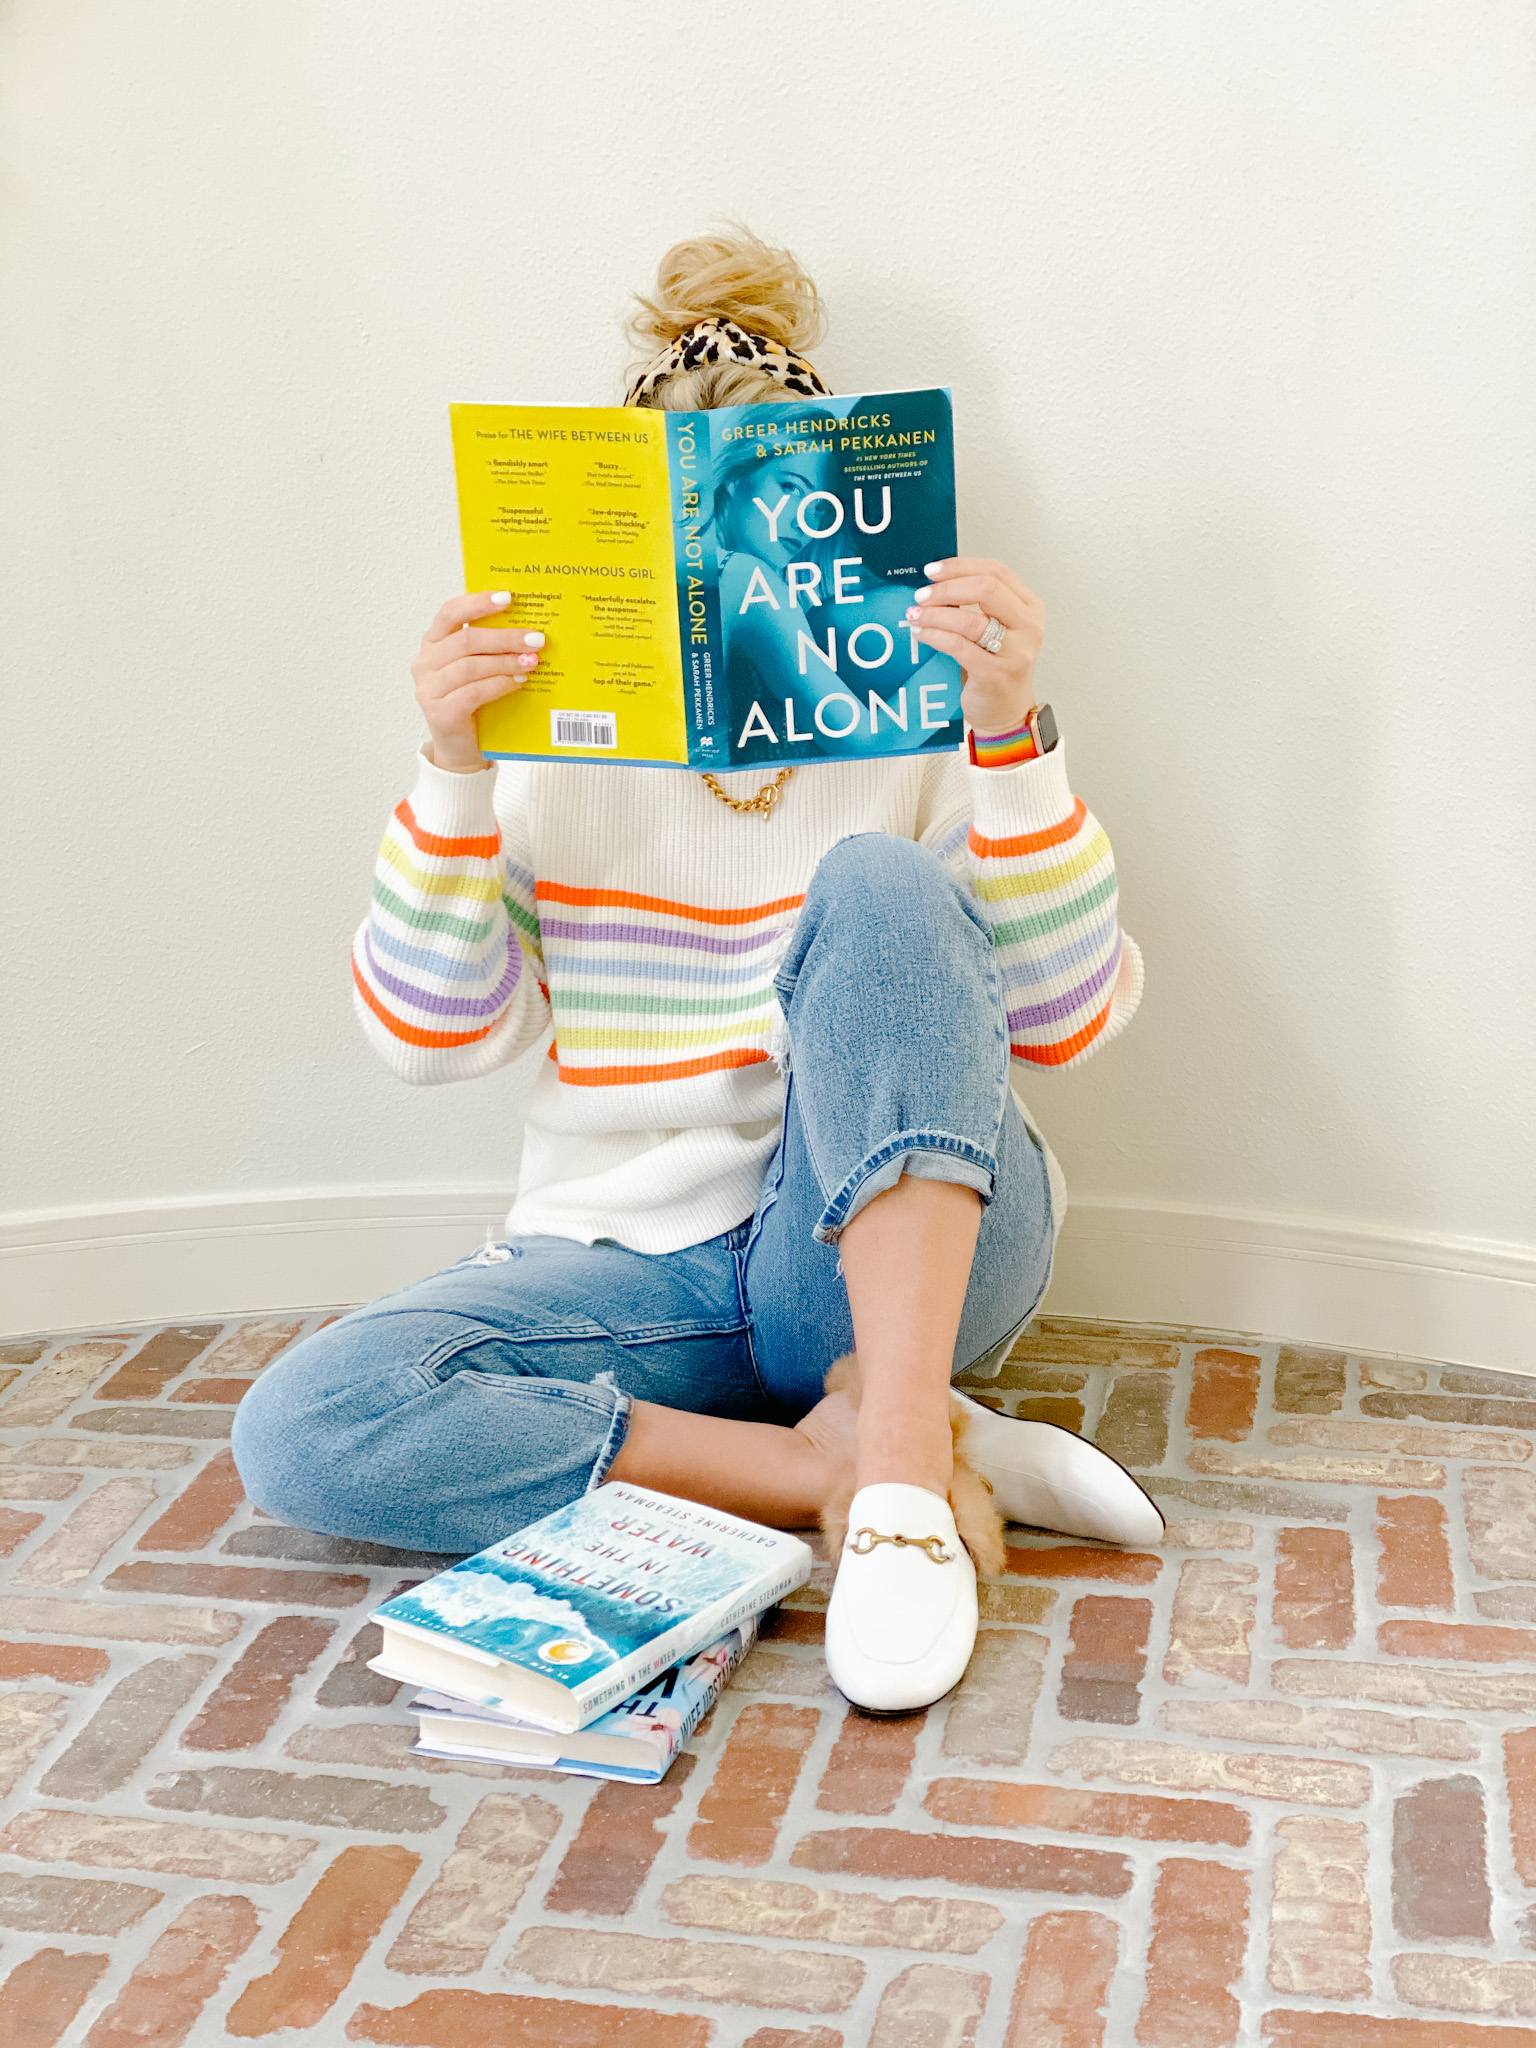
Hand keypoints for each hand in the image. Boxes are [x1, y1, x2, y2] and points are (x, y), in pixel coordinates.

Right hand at [411, 592, 543, 773]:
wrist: (462, 749)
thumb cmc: (474, 703)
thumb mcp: (480, 668)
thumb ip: (491, 648)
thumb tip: (528, 627)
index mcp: (433, 643)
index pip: (450, 612)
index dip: (478, 603)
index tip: (508, 597)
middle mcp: (425, 663)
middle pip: (466, 640)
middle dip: (504, 637)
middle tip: (535, 638)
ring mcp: (428, 689)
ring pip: (471, 666)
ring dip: (505, 662)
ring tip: (531, 661)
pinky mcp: (440, 713)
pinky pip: (473, 692)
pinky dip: (499, 684)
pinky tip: (518, 681)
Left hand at [905, 558, 1043, 736]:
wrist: (1005, 714)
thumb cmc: (995, 669)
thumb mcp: (995, 630)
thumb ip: (976, 605)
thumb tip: (935, 584)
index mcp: (1029, 608)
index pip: (996, 571)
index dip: (960, 566)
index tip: (932, 571)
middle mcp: (1029, 627)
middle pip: (986, 589)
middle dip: (947, 588)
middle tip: (922, 595)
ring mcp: (1016, 652)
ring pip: (970, 619)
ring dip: (936, 614)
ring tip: (915, 615)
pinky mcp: (996, 674)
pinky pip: (958, 646)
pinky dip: (935, 636)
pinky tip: (921, 633)